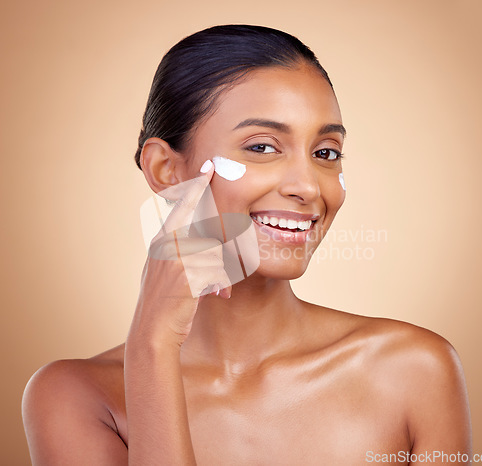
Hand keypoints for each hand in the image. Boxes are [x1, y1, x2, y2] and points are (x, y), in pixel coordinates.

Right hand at [131, 160, 231, 346]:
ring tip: (208, 293)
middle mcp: (165, 243)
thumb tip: (210, 244)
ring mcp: (174, 255)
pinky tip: (209, 297)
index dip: (196, 186)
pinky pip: (216, 271)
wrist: (152, 333)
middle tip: (214, 278)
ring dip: (218, 277)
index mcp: (161, 240)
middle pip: (209, 237)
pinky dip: (217, 286)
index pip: (182, 207)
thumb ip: (181, 253)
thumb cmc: (165, 304)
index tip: (209, 167)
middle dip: (218, 262)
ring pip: (216, 255)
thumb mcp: (167, 272)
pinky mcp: (185, 271)